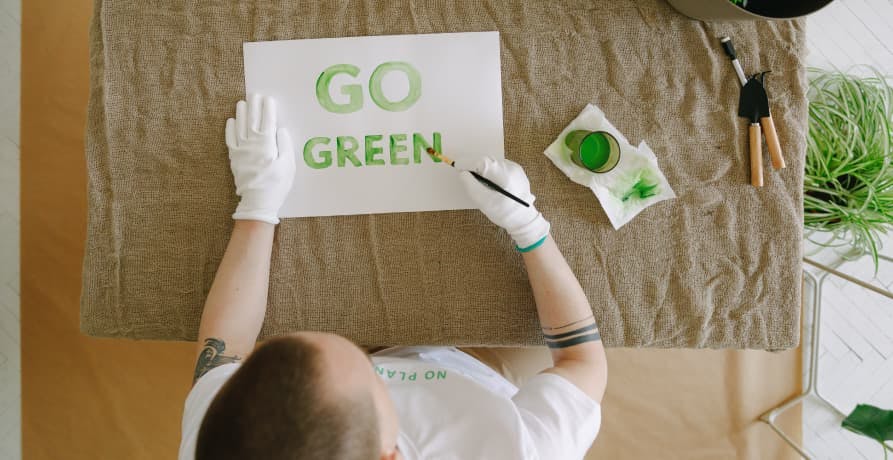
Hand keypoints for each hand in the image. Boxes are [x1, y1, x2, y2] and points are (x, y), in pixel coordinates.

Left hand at [225, 94, 295, 224]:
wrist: (257, 201)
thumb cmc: (277, 184)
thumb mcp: (288, 165)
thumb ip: (284, 145)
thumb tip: (280, 129)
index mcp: (267, 144)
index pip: (268, 121)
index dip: (268, 108)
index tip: (268, 98)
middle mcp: (252, 143)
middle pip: (252, 119)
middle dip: (254, 105)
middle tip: (254, 94)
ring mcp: (241, 149)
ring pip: (239, 126)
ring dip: (241, 113)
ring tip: (242, 102)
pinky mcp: (234, 157)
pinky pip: (230, 139)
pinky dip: (230, 128)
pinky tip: (231, 120)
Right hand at [456, 157, 549, 249]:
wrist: (523, 218)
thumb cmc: (502, 212)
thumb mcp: (483, 201)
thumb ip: (470, 184)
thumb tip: (463, 172)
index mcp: (502, 174)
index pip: (480, 161)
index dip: (467, 164)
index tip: (460, 170)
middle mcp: (510, 167)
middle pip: (487, 161)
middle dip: (477, 169)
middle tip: (473, 182)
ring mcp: (515, 168)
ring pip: (493, 164)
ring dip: (486, 172)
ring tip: (486, 186)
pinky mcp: (518, 171)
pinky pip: (500, 167)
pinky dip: (494, 173)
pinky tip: (496, 185)